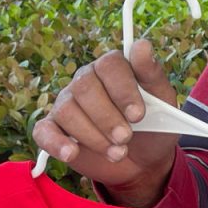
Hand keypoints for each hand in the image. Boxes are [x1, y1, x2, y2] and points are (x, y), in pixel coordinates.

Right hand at [30, 38, 180, 206]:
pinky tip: (73, 153)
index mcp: (112, 69)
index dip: (122, 89)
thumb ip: (152, 75)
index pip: (109, 65)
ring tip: (117, 152)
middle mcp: (86, 81)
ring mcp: (67, 104)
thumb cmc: (154, 127)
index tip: (138, 115)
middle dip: (107, 117)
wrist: (144, 162)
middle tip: (126, 138)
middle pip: (85, 87)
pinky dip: (57, 143)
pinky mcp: (54, 129)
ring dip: (93, 136)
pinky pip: (44, 131)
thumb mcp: (163, 103)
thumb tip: (142, 45)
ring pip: (67, 111)